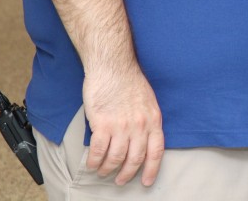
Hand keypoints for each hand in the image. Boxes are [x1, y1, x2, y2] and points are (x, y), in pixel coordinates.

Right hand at [81, 64, 164, 186]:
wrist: (113, 67)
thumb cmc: (129, 81)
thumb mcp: (148, 101)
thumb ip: (147, 120)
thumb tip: (143, 139)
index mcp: (153, 119)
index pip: (156, 151)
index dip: (152, 169)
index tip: (147, 181)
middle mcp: (140, 125)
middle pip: (135, 159)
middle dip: (127, 174)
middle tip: (120, 180)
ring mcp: (121, 126)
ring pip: (116, 158)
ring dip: (108, 169)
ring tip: (103, 172)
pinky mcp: (102, 124)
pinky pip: (98, 151)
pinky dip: (94, 161)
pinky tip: (92, 164)